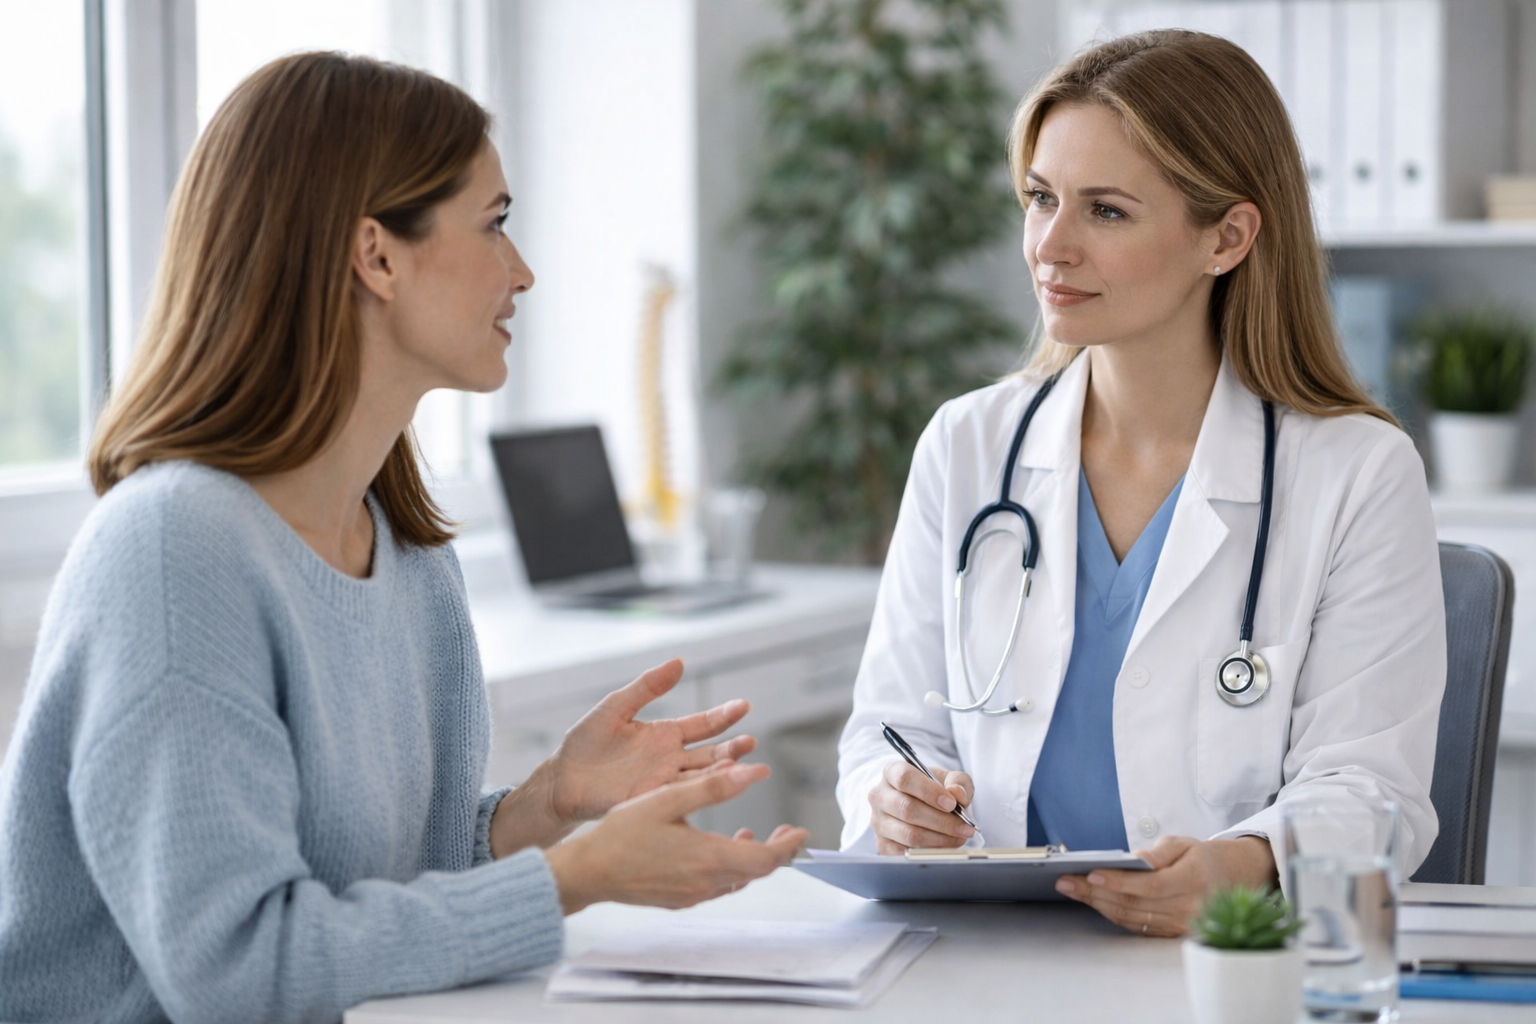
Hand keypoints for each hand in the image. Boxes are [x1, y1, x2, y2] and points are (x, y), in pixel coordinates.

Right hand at [545, 763, 809, 912]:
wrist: (588, 871)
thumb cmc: (621, 833)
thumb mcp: (667, 799)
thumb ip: (713, 786)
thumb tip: (754, 773)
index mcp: (707, 857)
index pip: (767, 860)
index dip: (789, 847)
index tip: (802, 832)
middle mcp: (705, 882)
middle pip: (757, 872)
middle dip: (777, 851)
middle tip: (787, 832)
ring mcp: (691, 895)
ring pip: (736, 879)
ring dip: (751, 859)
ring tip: (751, 834)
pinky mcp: (678, 899)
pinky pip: (716, 886)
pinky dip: (728, 867)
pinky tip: (718, 848)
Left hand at [550, 658, 756, 819]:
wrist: (562, 779)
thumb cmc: (585, 741)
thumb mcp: (616, 706)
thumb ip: (647, 687)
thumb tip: (679, 661)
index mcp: (666, 734)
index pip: (704, 724)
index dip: (725, 715)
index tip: (744, 706)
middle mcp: (671, 758)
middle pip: (712, 753)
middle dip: (733, 748)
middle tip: (750, 742)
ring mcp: (663, 782)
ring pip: (702, 777)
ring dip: (725, 773)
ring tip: (749, 768)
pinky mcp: (651, 801)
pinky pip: (681, 796)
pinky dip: (701, 792)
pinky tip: (717, 788)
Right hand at [868, 759, 975, 854]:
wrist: (919, 805)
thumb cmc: (932, 789)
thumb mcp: (948, 778)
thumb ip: (958, 781)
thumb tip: (957, 794)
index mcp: (892, 772)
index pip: (905, 779)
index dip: (929, 792)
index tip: (951, 803)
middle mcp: (879, 796)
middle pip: (908, 809)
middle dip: (941, 821)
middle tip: (964, 827)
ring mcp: (878, 822)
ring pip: (909, 834)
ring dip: (939, 839)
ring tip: (959, 837)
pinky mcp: (882, 844)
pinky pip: (907, 852)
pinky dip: (931, 851)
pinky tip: (945, 846)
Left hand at [1054, 835, 1277, 936]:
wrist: (1228, 879)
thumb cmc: (1199, 857)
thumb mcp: (1183, 843)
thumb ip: (1159, 853)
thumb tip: (1134, 860)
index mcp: (1193, 880)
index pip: (1150, 885)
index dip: (1119, 881)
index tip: (1090, 873)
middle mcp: (1189, 908)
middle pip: (1134, 904)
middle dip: (1095, 892)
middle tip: (1066, 881)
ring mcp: (1181, 925)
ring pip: (1131, 917)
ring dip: (1097, 903)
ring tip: (1072, 889)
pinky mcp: (1173, 934)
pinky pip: (1137, 925)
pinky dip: (1111, 913)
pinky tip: (1093, 900)